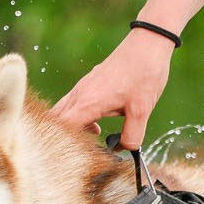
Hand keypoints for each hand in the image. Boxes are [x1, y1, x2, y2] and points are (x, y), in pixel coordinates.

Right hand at [49, 30, 174, 148]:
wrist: (148, 44)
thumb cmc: (144, 74)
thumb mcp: (141, 111)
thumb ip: (131, 136)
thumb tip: (125, 149)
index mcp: (88, 103)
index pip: (61, 129)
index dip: (63, 146)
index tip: (73, 158)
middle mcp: (79, 94)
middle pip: (54, 121)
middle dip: (61, 138)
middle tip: (79, 152)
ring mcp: (82, 87)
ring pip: (62, 112)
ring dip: (70, 128)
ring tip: (90, 138)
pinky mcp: (89, 83)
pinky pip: (72, 104)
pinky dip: (77, 117)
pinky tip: (96, 123)